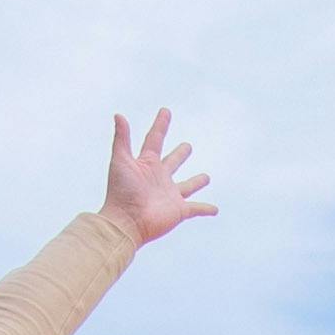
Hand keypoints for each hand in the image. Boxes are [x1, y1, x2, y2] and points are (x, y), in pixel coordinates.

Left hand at [102, 106, 214, 247]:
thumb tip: (119, 115)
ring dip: (196, 182)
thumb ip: (121, 138)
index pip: (155, 140)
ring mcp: (170, 195)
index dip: (160, 125)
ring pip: (187, 186)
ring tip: (206, 177)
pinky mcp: (179, 211)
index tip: (165, 111)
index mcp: (146, 164)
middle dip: (180, 154)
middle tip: (187, 146)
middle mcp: (159, 178)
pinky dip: (206, 209)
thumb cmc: (120, 192)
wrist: (125, 222)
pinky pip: (196, 208)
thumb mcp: (120, 161)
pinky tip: (215, 209)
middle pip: (172, 162)